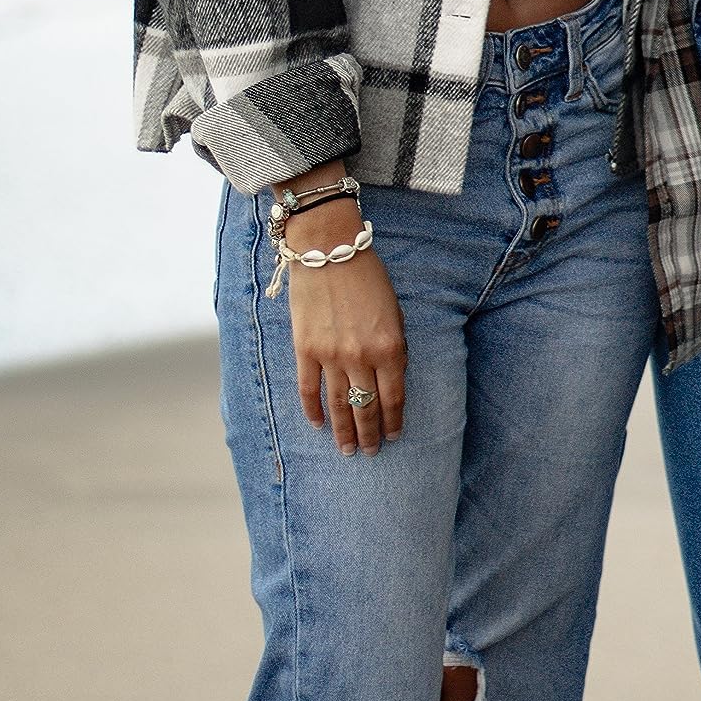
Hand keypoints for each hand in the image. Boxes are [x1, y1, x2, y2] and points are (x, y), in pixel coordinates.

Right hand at [284, 203, 406, 456]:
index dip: (393, 420)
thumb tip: (391, 377)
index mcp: (389, 347)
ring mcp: (331, 356)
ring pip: (339, 406)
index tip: (393, 435)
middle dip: (370, 434)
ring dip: (344, 431)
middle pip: (367, 408)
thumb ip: (393, 346)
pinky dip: (313, 411)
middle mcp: (361, 357)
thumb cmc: (368, 275)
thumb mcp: (394, 310)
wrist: (329, 248)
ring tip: (347, 450)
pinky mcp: (305, 349)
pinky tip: (318, 425)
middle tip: (371, 452)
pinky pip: (309, 390)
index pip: (393, 397)